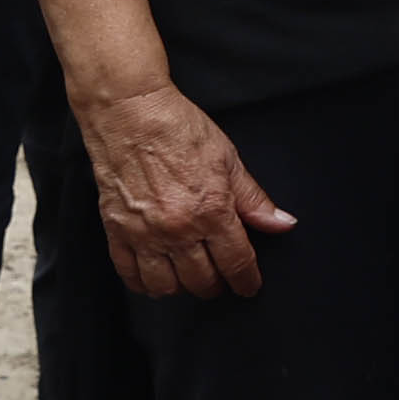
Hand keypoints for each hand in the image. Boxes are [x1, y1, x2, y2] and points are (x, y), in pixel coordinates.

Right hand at [78, 81, 294, 299]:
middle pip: (202, 281)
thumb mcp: (228, 159)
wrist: (130, 112)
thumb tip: (281, 223)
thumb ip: (254, 199)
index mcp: (211, 211)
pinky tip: (155, 276)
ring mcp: (144, 233)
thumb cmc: (177, 128)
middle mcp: (178, 229)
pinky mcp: (117, 231)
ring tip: (188, 276)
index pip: (237, 263)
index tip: (248, 285)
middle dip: (217, 285)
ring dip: (182, 287)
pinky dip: (145, 284)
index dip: (247, 281)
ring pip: (166, 287)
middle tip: (220, 276)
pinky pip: (130, 275)